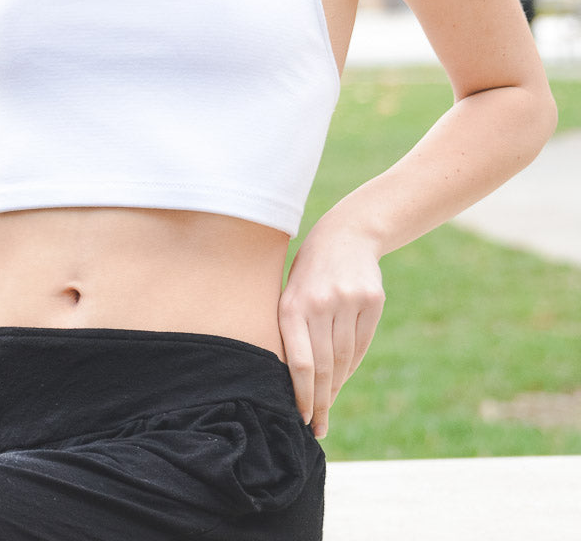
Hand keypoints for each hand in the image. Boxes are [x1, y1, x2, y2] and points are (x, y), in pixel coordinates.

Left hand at [277, 220, 384, 438]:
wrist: (346, 234)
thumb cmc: (309, 272)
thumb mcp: (290, 293)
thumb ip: (291, 331)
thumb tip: (295, 384)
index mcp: (293, 304)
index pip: (300, 363)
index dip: (301, 396)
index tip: (300, 419)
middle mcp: (322, 304)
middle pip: (323, 367)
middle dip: (319, 402)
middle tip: (315, 427)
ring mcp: (349, 302)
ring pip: (343, 359)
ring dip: (335, 389)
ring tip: (326, 410)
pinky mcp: (372, 302)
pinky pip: (361, 345)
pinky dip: (350, 368)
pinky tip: (340, 382)